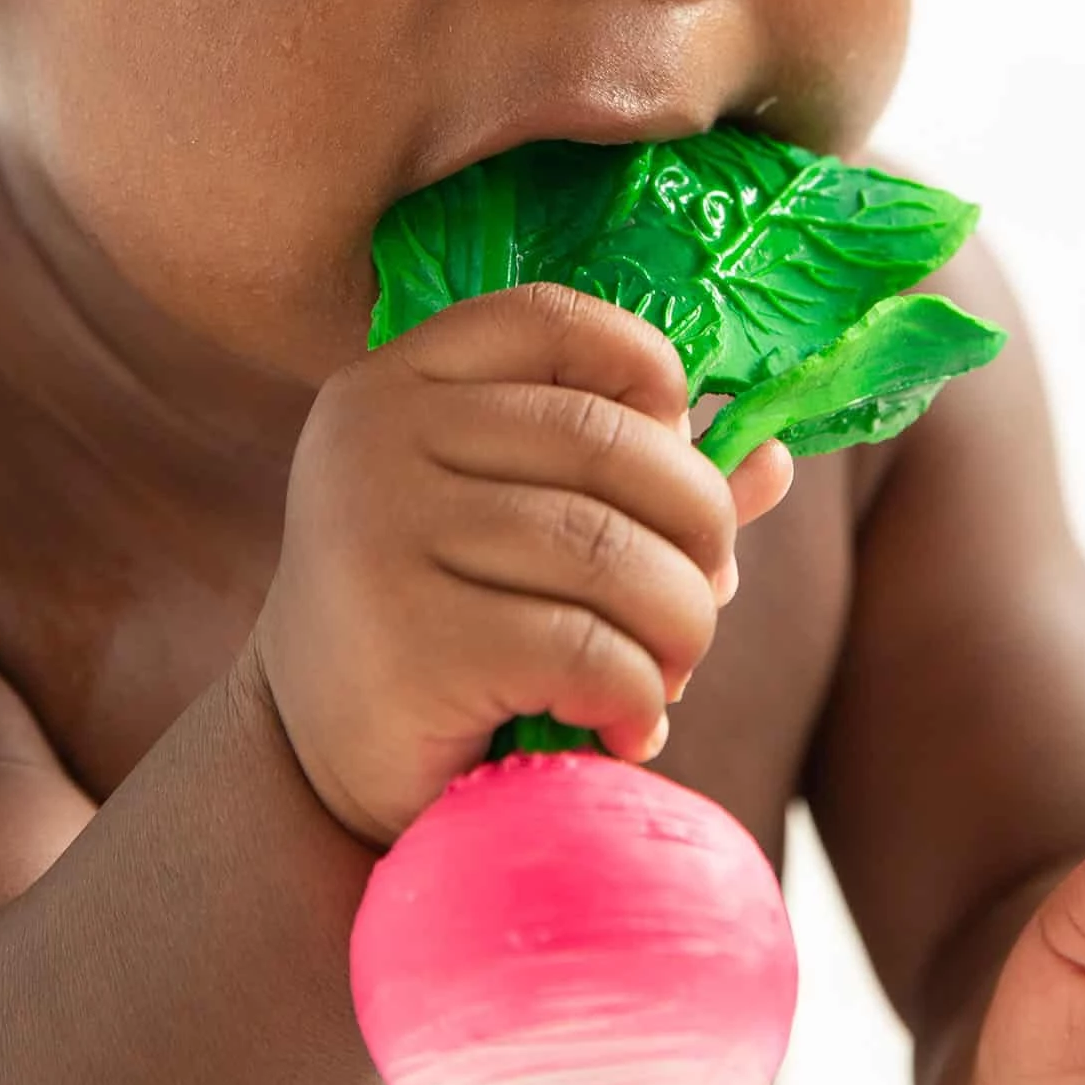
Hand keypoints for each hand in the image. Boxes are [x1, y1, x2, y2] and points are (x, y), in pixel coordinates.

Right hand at [247, 280, 793, 846]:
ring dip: (681, 627)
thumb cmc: (442, 624)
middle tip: (698, 603)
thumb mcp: (521, 528)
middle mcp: (377, 438)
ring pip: (615, 553)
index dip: (650, 374)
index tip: (678, 456)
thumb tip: (773, 458)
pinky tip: (621, 726)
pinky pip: (588, 651)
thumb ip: (632, 484)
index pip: (556, 320)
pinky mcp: (408, 641)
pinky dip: (637, 696)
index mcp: (400, 381)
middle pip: (613, 445)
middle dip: (699, 533)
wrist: (311, 764)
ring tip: (665, 673)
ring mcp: (381, 533)